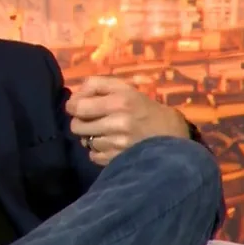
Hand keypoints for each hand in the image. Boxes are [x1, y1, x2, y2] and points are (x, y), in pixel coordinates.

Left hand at [65, 76, 190, 165]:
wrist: (171, 137)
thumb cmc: (144, 109)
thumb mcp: (126, 88)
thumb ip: (97, 85)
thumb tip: (75, 94)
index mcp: (119, 101)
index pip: (77, 106)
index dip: (72, 106)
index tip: (77, 106)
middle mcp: (117, 123)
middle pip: (76, 126)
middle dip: (80, 123)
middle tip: (90, 121)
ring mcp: (118, 144)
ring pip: (85, 142)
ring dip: (90, 138)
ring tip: (104, 133)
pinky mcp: (119, 160)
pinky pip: (93, 156)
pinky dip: (97, 151)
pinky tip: (109, 145)